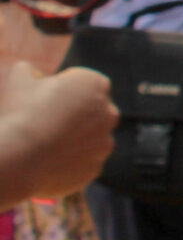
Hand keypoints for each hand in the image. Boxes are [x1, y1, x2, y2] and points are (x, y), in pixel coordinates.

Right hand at [0, 62, 117, 203]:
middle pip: (92, 112)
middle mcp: (108, 113)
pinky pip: (82, 163)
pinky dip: (69, 163)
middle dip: (75, 116)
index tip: (47, 98)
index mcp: (95, 84)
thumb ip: (29, 70)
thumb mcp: (18, 78)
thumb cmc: (18, 113)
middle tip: (45, 123)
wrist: (17, 158)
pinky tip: (46, 163)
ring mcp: (104, 143)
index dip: (65, 89)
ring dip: (74, 141)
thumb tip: (31, 72)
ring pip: (89, 140)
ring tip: (43, 146)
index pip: (86, 83)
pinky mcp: (95, 169)